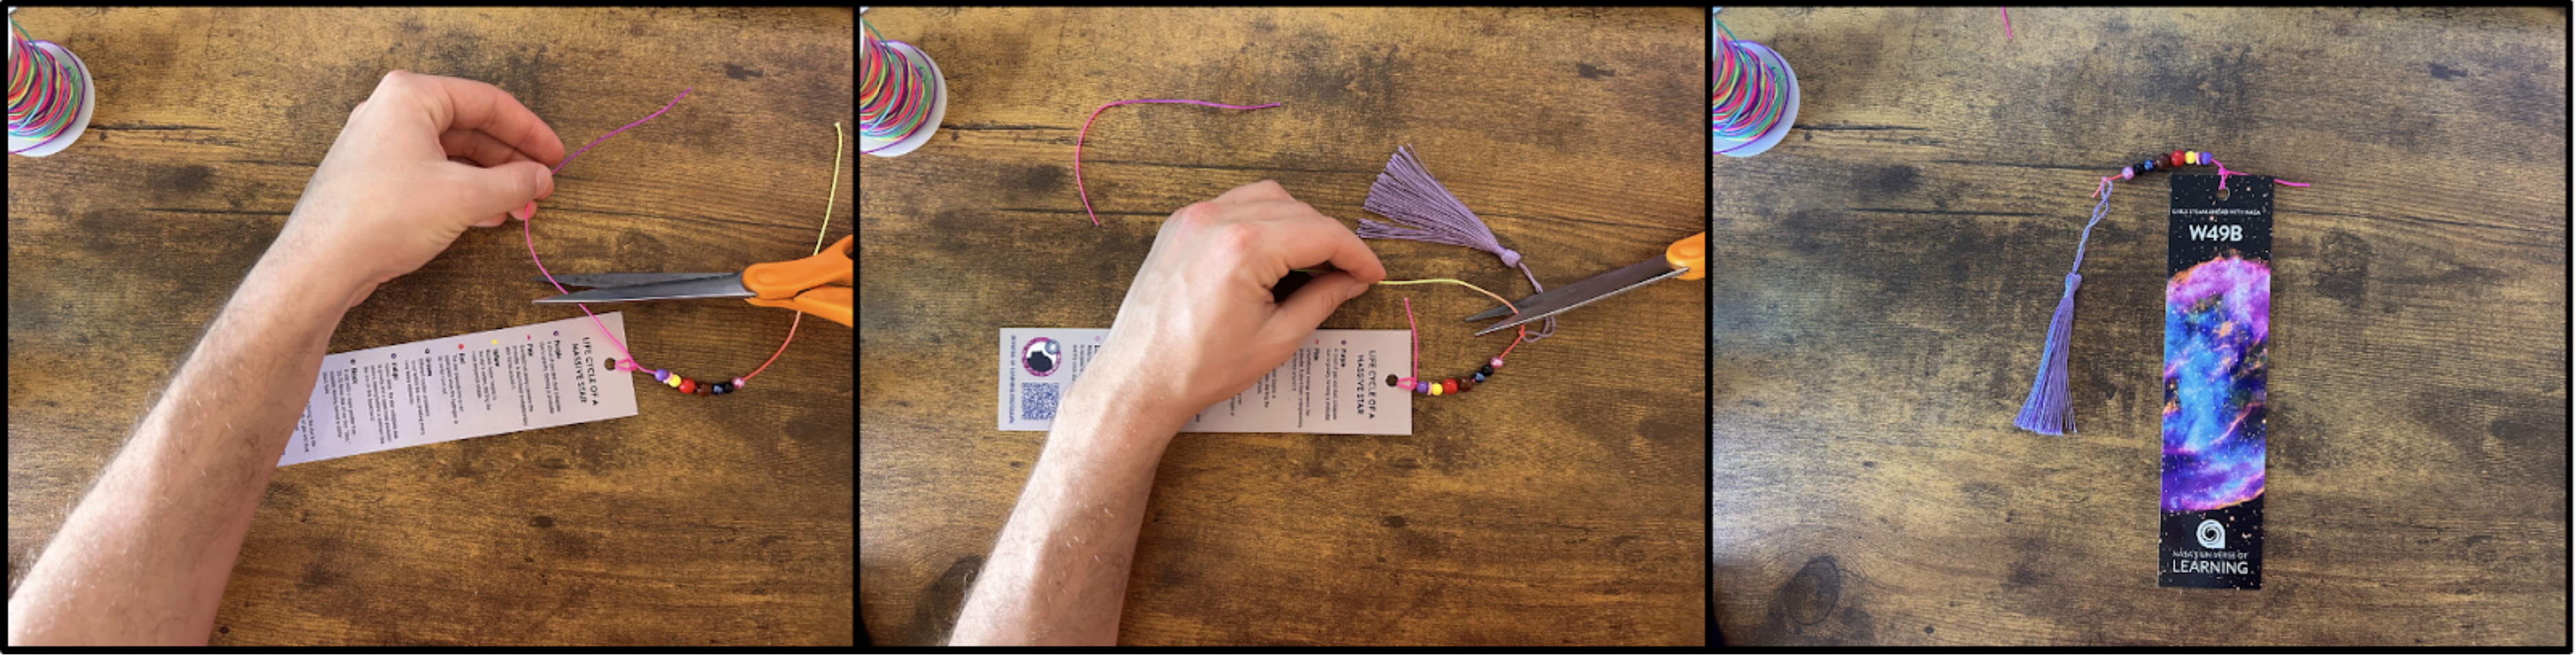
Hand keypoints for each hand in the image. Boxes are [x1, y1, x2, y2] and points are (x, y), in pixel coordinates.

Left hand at [270, 70, 565, 307]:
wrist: (322, 264)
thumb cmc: (379, 218)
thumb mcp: (465, 198)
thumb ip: (513, 183)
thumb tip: (540, 179)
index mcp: (411, 98)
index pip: (488, 102)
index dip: (529, 131)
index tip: (554, 155)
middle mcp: (392, 114)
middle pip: (470, 128)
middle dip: (511, 161)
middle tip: (540, 184)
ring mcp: (381, 147)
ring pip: (452, 155)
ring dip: (491, 181)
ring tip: (519, 207)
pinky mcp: (376, 178)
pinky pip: (433, 175)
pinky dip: (464, 192)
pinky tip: (487, 215)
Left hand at [1074, 180, 1386, 433]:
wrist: (1140, 378)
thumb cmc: (1202, 367)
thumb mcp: (1277, 338)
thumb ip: (1322, 300)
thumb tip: (1352, 280)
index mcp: (1246, 247)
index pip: (1322, 233)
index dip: (1357, 253)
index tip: (1373, 275)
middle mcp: (1218, 219)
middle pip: (1299, 210)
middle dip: (1330, 240)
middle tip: (1348, 275)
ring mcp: (1194, 217)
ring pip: (1268, 198)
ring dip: (1298, 223)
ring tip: (1312, 263)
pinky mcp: (1179, 225)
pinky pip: (1234, 204)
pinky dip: (1262, 219)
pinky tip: (1271, 253)